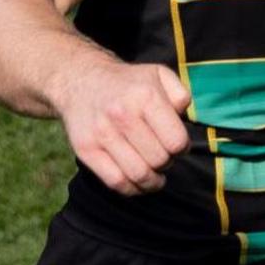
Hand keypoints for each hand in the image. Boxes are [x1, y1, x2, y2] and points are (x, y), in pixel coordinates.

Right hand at [52, 56, 191, 195]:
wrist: (80, 81)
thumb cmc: (128, 83)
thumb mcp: (159, 75)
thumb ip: (181, 95)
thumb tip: (184, 120)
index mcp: (145, 96)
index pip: (176, 141)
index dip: (182, 149)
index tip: (177, 146)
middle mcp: (122, 115)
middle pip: (159, 160)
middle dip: (167, 163)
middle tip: (163, 157)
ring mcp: (102, 134)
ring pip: (139, 175)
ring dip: (153, 181)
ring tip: (155, 174)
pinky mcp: (86, 149)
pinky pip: (115, 182)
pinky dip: (132, 189)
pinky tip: (138, 182)